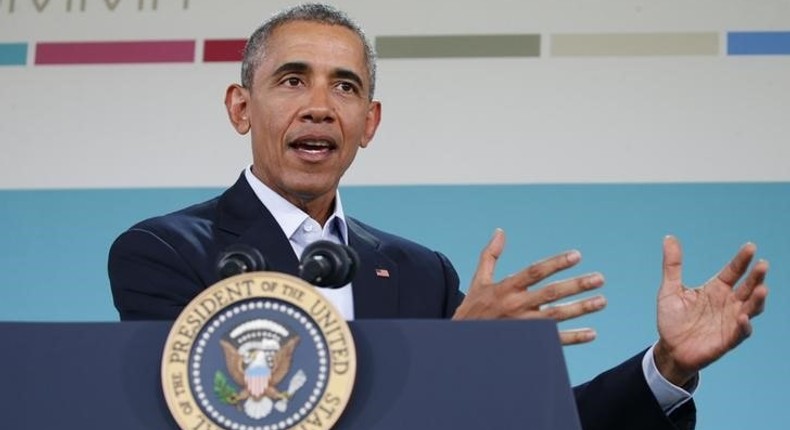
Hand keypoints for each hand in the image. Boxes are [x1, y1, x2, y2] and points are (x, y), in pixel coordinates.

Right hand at [452, 229, 606, 344]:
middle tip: (599, 279)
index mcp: (506, 288)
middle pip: (550, 294)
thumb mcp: (479, 281)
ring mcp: (522, 326)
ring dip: (580, 309)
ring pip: (556, 316)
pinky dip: (573, 338)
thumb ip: (491, 256)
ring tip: (601, 301)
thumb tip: (500, 231)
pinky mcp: (526, 342)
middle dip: (576, 285)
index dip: (556, 263)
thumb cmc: (472, 309)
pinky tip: (591, 333)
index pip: (534, 272)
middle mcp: (515, 306)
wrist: (461, 342)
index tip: (577, 255)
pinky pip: (553, 340)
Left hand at [654, 236, 768, 386]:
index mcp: (716, 289)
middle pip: (747, 287)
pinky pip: (740, 332)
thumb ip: (672, 265)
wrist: (669, 348)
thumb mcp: (669, 289)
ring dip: (757, 300)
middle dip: (756, 277)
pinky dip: (743, 325)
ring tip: (761, 289)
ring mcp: (730, 321)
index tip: (750, 247)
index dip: (742, 260)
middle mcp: (728, 303)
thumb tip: (669, 237)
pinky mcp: (728, 339)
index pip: (733, 271)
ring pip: (750, 308)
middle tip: (762, 264)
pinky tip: (743, 317)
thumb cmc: (672, 319)